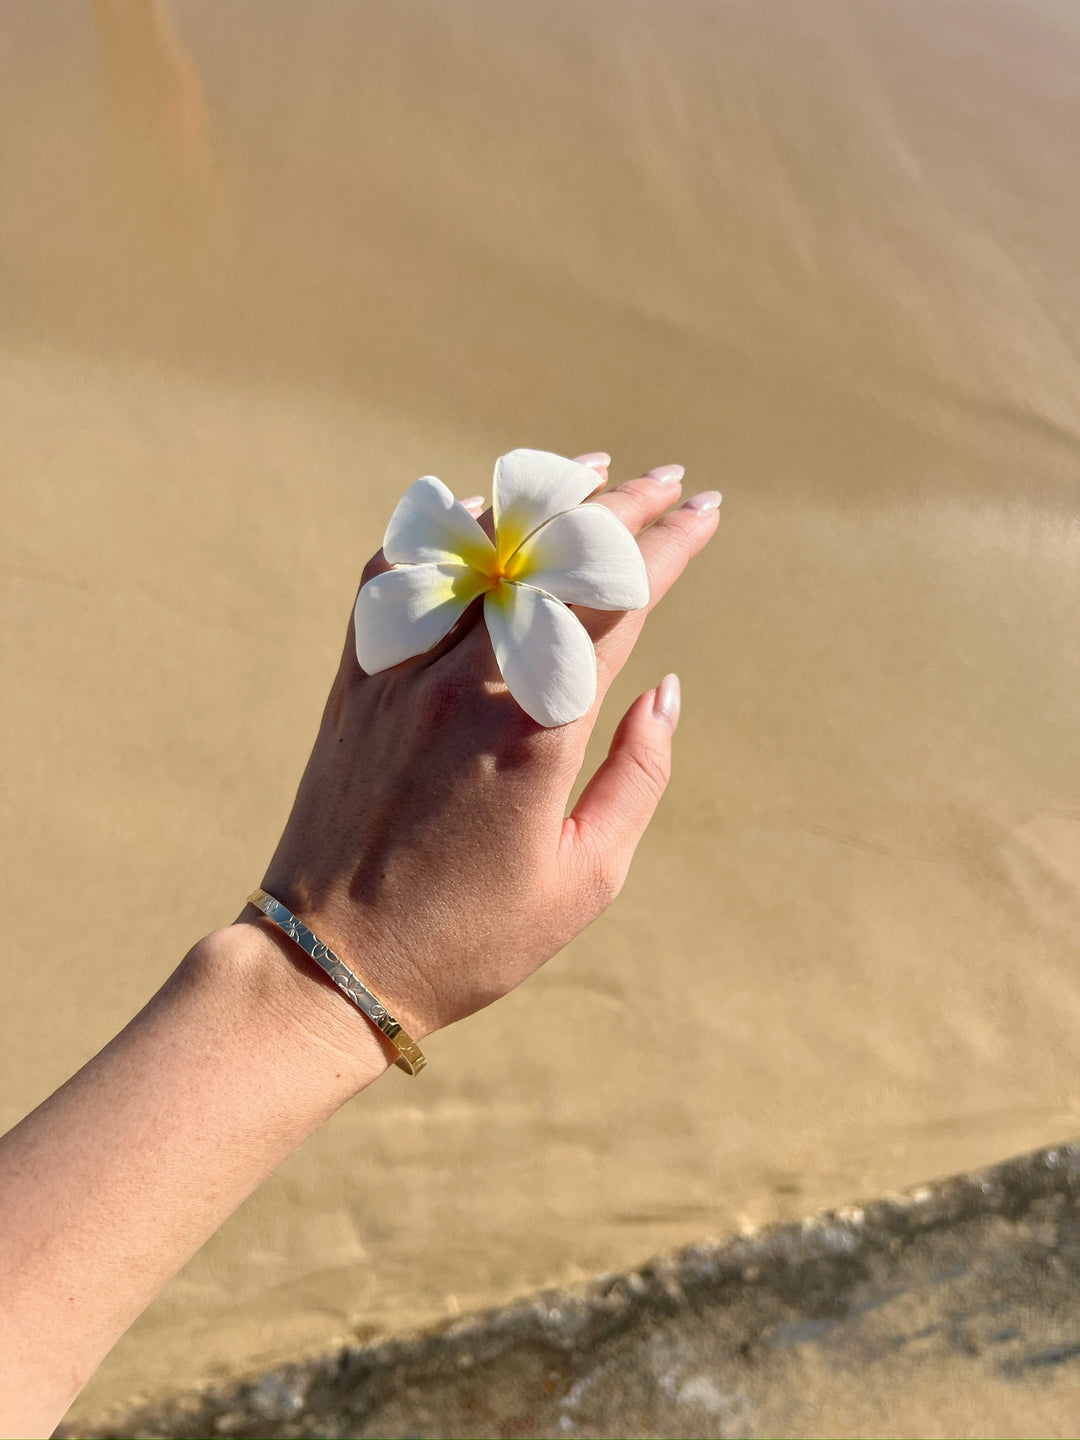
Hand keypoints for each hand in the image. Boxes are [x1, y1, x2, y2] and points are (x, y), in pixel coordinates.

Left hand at [246, 458, 720, 1045]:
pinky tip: (473, 513)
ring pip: (475, 550)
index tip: (705, 512)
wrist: (332, 960)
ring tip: (587, 472)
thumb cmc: (470, 935)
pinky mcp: (355, 681)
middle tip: (670, 480)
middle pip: (551, 559)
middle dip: (621, 508)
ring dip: (537, 504)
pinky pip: (393, 576)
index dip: (668, 546)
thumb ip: (639, 776)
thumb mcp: (587, 877)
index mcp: (535, 729)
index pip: (615, 603)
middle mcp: (464, 680)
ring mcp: (400, 673)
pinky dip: (438, 533)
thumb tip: (669, 689)